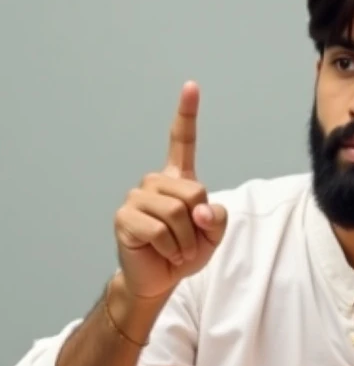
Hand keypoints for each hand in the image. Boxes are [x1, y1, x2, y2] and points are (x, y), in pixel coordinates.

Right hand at [114, 81, 227, 298]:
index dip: (186, 114)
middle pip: (193, 191)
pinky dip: (172, 250)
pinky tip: (167, 255)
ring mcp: (136, 198)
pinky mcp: (125, 218)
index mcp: (176, 180)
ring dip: (186, 241)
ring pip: (178, 213)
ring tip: (178, 251)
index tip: (191, 86)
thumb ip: (217, 218)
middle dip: (199, 224)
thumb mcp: (212, 236)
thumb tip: (201, 210)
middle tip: (190, 243)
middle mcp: (154, 182)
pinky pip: (161, 231)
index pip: (181, 142)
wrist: (159, 279)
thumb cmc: (184, 253)